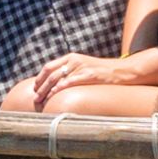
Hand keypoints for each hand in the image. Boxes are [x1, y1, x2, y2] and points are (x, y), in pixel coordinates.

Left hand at [19, 48, 148, 107]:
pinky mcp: (89, 74)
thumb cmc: (103, 73)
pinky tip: (53, 96)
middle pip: (50, 73)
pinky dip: (59, 89)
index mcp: (71, 57)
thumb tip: (58, 85)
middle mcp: (74, 60)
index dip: (39, 78)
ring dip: (46, 90)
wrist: (122, 70)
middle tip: (35, 98)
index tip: (34, 88)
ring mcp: (81, 67)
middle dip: (40, 86)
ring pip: (57, 78)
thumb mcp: (84, 68)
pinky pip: (69, 82)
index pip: (48, 66)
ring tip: (40, 101)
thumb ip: (72, 73)